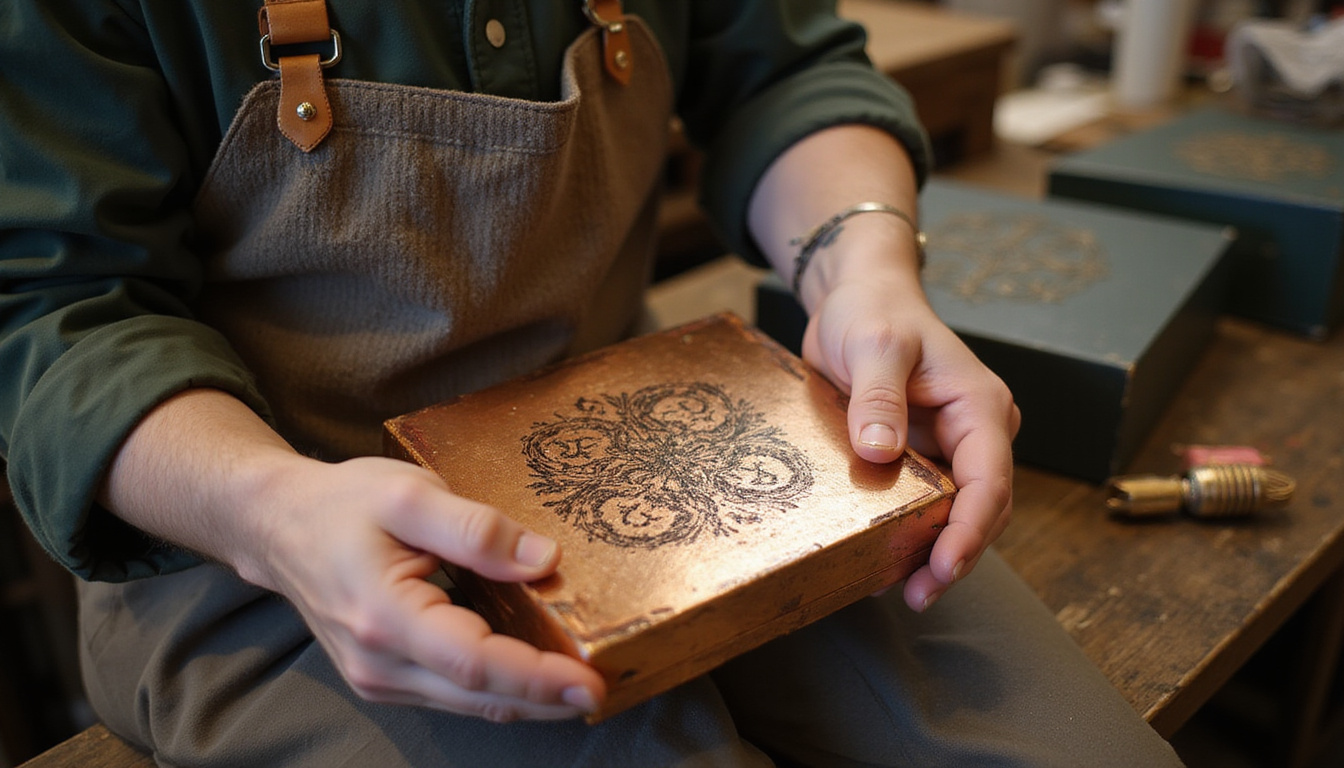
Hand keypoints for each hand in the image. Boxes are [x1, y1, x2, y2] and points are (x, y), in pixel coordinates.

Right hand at [241, 454, 606, 721]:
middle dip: (547, 699)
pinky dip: (498, 689)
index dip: (537, 678)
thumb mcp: (410, 495)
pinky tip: (534, 673)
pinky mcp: (385, 677)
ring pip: (469, 704)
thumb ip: (476, 529)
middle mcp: (379, 662)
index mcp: (384, 616)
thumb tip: (543, 561)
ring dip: (527, 700)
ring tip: (581, 683)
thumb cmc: (342, 504)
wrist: (277, 527)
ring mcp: (378, 678)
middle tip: (606, 687)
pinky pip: (453, 694)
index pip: (475, 663)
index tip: (591, 681)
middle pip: (479, 697)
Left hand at [800, 273, 1019, 611]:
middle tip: (920, 594)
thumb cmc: (872, 312)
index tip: (945, 567)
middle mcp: (975, 430)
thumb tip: (880, 452)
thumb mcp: (873, 345)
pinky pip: (926, 503)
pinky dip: (912, 533)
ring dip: (934, 553)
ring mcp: (951, 446)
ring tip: (904, 591)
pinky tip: (884, 560)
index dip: (970, 530)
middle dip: (956, 555)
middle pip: (981, 508)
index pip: (989, 479)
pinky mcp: (923, 456)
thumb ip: (878, 397)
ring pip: (956, 513)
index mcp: (978, 404)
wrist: (859, 297)